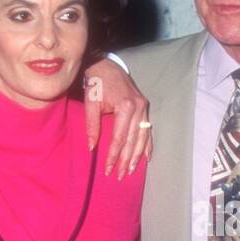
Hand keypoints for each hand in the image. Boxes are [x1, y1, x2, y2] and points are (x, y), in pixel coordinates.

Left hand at [82, 58, 152, 179]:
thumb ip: (92, 126)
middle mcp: (138, 108)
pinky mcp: (145, 108)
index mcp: (125, 107)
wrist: (106, 65)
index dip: (114, 155)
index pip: (119, 138)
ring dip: (137, 156)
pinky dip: (148, 145)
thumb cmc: (97, 84)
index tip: (108, 169)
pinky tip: (147, 158)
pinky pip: (148, 130)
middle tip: (120, 175)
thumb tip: (92, 148)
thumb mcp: (91, 103)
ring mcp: (144, 108)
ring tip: (132, 170)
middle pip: (133, 140)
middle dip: (126, 160)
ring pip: (143, 137)